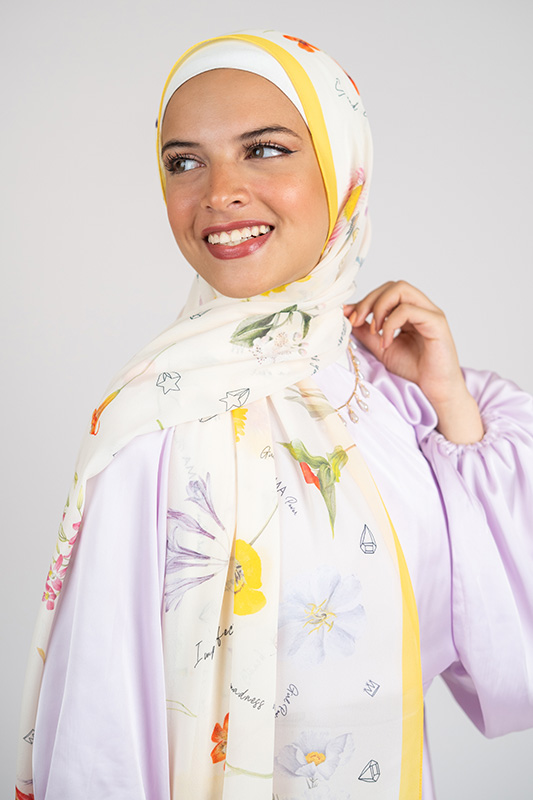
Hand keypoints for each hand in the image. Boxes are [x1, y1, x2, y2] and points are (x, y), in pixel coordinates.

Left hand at [344, 281, 483, 443]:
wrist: (435, 390)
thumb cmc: (414, 369)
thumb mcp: (381, 348)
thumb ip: (366, 332)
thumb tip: (347, 315)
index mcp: (409, 311)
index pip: (386, 292)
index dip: (364, 300)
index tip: (348, 316)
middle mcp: (421, 307)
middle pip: (392, 286)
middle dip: (369, 301)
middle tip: (356, 321)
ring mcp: (430, 313)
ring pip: (401, 289)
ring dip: (380, 308)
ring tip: (374, 331)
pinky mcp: (436, 323)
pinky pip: (410, 310)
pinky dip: (391, 323)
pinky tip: (387, 342)